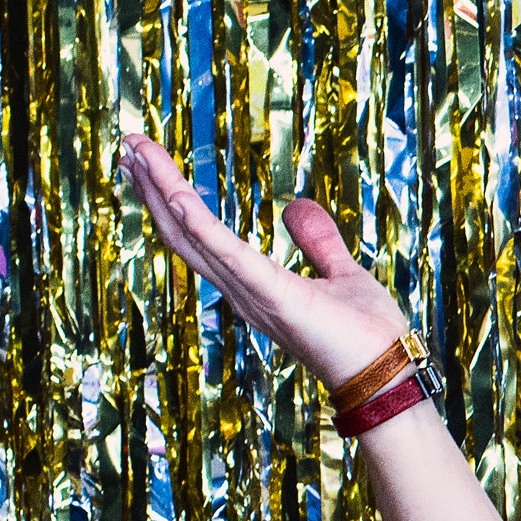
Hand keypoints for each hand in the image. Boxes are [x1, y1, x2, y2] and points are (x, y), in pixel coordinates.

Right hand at [114, 132, 415, 390]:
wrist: (390, 374)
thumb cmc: (368, 335)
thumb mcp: (343, 274)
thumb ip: (318, 242)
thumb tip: (297, 206)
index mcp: (253, 284)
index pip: (199, 236)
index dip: (171, 200)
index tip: (150, 162)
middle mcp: (241, 290)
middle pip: (182, 233)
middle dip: (153, 188)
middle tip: (129, 146)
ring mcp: (253, 294)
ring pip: (194, 237)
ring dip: (164, 193)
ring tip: (138, 153)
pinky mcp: (275, 296)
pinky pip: (229, 256)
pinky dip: (201, 226)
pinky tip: (176, 197)